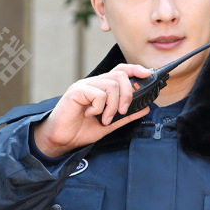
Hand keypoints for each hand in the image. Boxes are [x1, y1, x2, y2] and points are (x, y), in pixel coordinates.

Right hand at [32, 62, 153, 155]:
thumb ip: (127, 116)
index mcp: (101, 88)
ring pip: (111, 85)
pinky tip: (90, 114)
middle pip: (120, 75)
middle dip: (127, 94)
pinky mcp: (77, 91)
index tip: (147, 74)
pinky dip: (99, 108)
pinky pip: (98, 94)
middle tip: (122, 111)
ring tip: (104, 119)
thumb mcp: (110, 124)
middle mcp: (93, 83)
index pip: (121, 70)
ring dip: (113, 106)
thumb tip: (145, 108)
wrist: (62, 139)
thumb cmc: (81, 130)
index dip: (135, 69)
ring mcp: (85, 85)